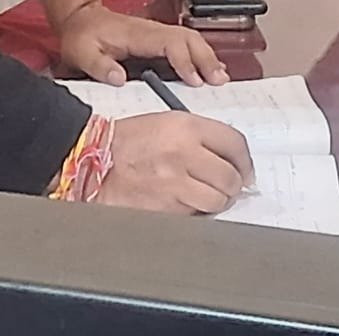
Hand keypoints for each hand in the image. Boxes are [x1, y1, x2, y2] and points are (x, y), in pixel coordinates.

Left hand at [56, 0, 229, 86]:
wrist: (80, 18)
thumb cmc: (82, 36)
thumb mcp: (81, 52)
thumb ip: (99, 66)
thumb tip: (120, 79)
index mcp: (137, 34)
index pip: (170, 43)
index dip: (185, 61)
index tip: (195, 81)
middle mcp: (151, 30)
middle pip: (187, 37)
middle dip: (205, 57)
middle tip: (219, 81)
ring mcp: (156, 33)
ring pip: (190, 39)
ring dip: (207, 56)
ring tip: (220, 78)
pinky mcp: (157, 39)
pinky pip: (184, 44)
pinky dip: (200, 55)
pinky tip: (209, 71)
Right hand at [99, 112, 254, 214]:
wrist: (93, 160)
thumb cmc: (128, 142)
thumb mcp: (166, 124)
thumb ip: (200, 137)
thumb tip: (230, 160)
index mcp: (186, 126)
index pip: (234, 143)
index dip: (245, 161)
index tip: (245, 170)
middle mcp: (185, 152)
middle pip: (231, 176)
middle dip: (233, 185)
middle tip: (227, 188)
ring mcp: (176, 182)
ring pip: (218, 200)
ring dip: (216, 202)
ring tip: (203, 197)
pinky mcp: (167, 207)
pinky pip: (196, 214)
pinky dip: (195, 212)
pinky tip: (183, 204)